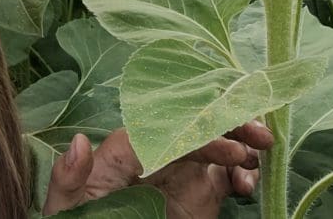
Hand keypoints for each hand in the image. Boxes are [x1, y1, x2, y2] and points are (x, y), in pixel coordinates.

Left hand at [42, 121, 273, 217]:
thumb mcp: (70, 208)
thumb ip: (70, 180)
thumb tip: (79, 143)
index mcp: (124, 150)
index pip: (167, 127)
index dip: (202, 131)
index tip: (231, 148)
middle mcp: (158, 154)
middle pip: (196, 125)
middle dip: (231, 124)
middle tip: (263, 136)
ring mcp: (181, 173)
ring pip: (216, 143)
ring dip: (242, 142)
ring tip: (260, 157)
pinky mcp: (199, 194)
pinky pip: (226, 175)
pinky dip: (242, 173)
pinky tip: (248, 185)